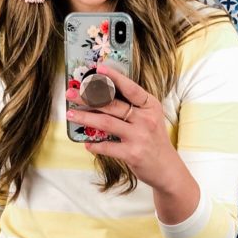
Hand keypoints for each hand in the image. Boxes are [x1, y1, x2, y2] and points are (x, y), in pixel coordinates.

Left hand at [67, 64, 181, 192]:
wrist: (167, 168)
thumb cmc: (153, 141)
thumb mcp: (150, 119)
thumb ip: (133, 107)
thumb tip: (103, 96)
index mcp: (150, 106)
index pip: (130, 88)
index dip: (114, 77)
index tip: (98, 69)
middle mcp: (146, 119)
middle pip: (112, 104)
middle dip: (88, 98)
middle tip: (71, 94)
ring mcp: (139, 136)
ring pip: (106, 123)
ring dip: (85, 118)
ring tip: (70, 115)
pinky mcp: (132, 154)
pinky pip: (107, 146)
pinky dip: (95, 145)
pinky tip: (86, 143)